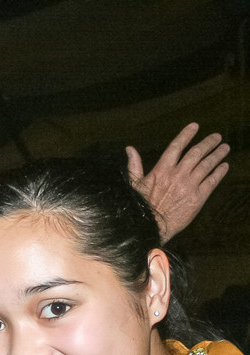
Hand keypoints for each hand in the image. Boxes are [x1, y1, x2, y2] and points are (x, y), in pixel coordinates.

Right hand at [127, 122, 228, 242]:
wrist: (150, 227)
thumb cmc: (140, 206)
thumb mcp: (135, 184)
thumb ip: (134, 165)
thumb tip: (130, 149)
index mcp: (161, 170)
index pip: (176, 147)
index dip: (186, 135)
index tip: (195, 126)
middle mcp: (177, 175)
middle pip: (197, 153)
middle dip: (208, 143)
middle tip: (217, 136)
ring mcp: (189, 186)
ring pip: (207, 165)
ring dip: (217, 155)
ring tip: (225, 148)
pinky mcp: (198, 198)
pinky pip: (212, 181)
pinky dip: (220, 172)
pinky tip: (225, 166)